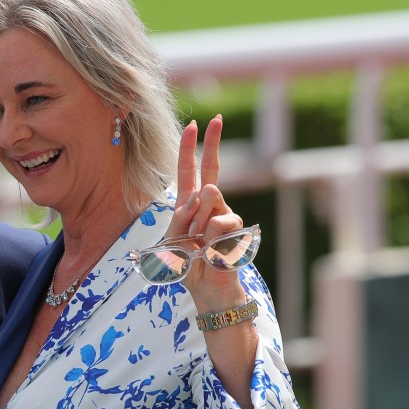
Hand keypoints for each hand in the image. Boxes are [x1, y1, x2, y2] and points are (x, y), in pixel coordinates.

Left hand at [167, 115, 247, 307]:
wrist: (205, 289)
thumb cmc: (188, 265)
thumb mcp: (173, 240)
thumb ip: (183, 216)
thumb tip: (205, 193)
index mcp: (190, 205)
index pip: (189, 171)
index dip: (190, 149)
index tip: (193, 125)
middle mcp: (210, 205)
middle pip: (212, 169)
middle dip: (213, 142)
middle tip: (215, 119)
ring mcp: (225, 215)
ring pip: (210, 197)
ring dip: (197, 221)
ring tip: (197, 243)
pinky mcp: (236, 228)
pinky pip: (218, 221)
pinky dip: (209, 236)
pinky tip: (210, 249)